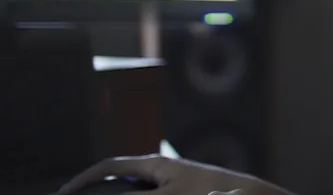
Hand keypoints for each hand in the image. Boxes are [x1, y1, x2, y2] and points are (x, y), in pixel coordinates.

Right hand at [58, 155, 266, 194]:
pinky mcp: (178, 190)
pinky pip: (148, 192)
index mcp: (154, 164)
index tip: (65, 192)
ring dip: (117, 193)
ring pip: (133, 187)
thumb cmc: (207, 191)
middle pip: (118, 176)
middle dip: (97, 187)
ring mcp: (169, 179)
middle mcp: (160, 168)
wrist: (244, 193)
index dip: (85, 178)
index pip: (110, 166)